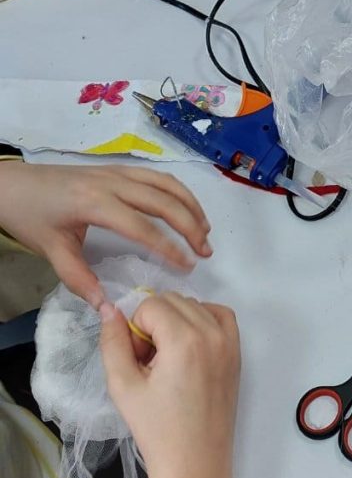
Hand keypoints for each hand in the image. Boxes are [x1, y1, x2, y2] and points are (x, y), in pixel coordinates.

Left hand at [0, 163, 211, 306]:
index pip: (143, 227)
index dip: (169, 247)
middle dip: (190, 226)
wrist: (12, 185)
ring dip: (189, 206)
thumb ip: (81, 280)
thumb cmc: (31, 217)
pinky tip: (186, 209)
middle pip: (163, 201)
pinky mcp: (116, 170)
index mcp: (95, 203)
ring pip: (165, 184)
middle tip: (206, 252)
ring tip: (205, 231)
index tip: (188, 266)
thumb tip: (108, 308)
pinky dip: (177, 192)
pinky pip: (156, 177)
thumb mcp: (51, 251)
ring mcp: (116, 172)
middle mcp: (111, 183)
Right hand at [100, 293, 239, 477]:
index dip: (136, 330)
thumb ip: (112, 342)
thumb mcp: (123, 386)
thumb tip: (110, 309)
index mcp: (186, 340)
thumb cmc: (156, 429)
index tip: (138, 362)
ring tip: (168, 359)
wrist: (195, 463)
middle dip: (153, 324)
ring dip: (175, 322)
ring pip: (194, 305)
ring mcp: (230, 343)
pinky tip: (189, 347)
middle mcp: (213, 334)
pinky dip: (202, 320)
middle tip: (149, 363)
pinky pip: (220, 316)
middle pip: (172, 300)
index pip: (150, 305)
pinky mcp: (237, 354)